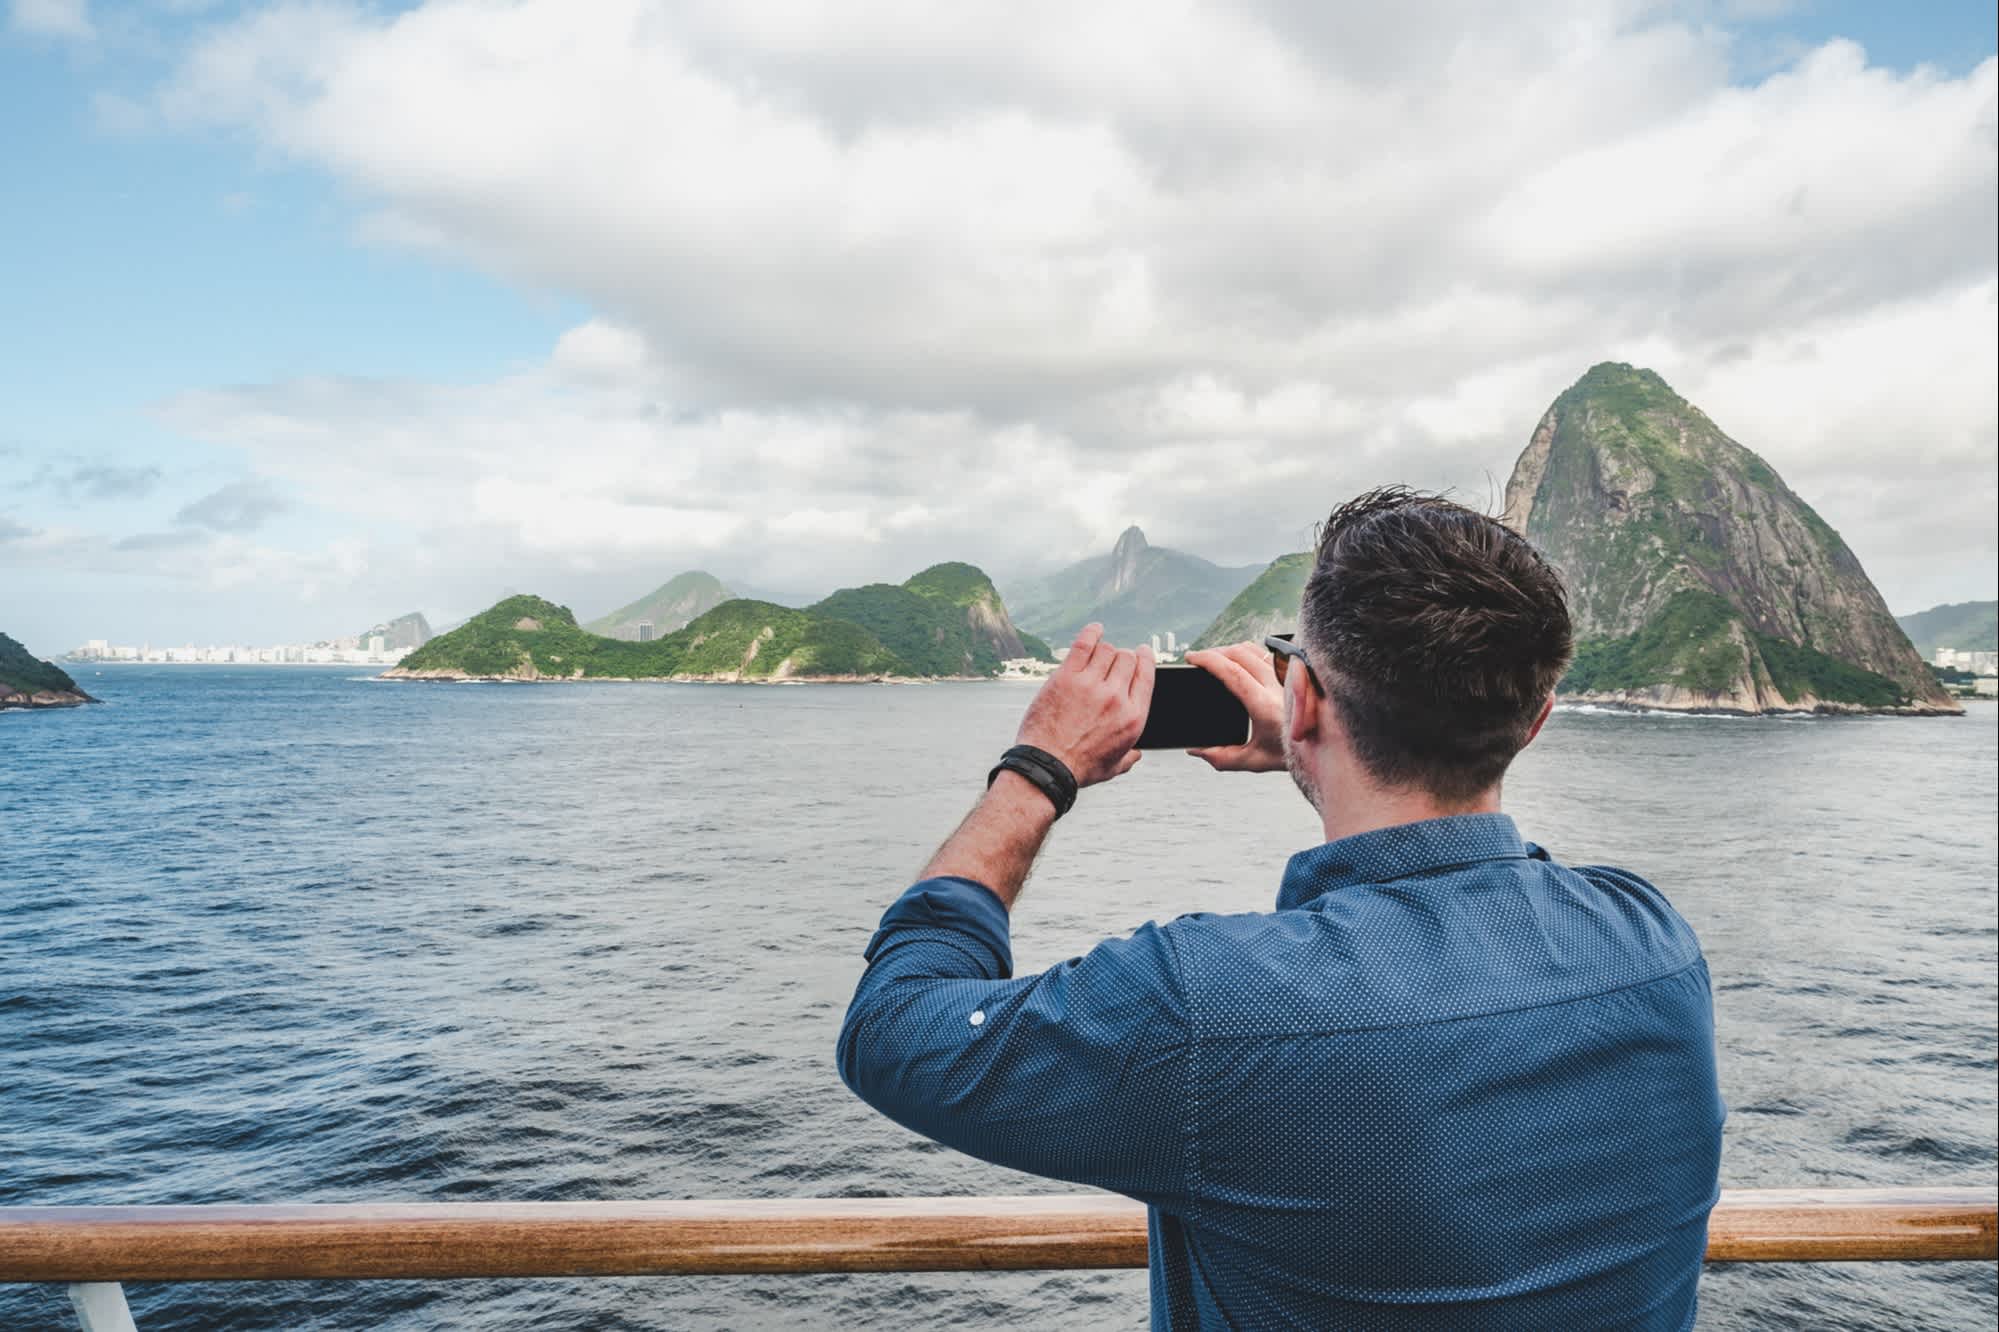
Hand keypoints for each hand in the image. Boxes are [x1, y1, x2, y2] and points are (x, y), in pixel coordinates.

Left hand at [1013, 624, 1154, 786]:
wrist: (1047, 766)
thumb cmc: (1079, 769)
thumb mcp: (1113, 768)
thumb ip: (1129, 757)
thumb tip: (1137, 754)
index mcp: (1133, 717)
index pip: (1146, 676)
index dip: (1145, 659)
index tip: (1142, 652)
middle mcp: (1116, 697)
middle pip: (1127, 659)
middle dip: (1123, 656)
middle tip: (1115, 657)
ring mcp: (1091, 685)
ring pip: (1107, 650)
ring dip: (1105, 649)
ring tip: (1099, 652)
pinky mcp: (1066, 677)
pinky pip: (1083, 644)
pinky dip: (1091, 633)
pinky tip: (1095, 629)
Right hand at [1183, 641, 1285, 772]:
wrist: (1326, 747)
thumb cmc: (1292, 753)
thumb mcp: (1254, 761)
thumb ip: (1221, 758)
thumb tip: (1195, 750)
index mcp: (1265, 706)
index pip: (1232, 672)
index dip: (1208, 660)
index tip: (1192, 657)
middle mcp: (1277, 686)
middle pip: (1239, 654)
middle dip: (1214, 652)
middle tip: (1197, 657)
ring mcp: (1287, 677)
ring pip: (1253, 649)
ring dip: (1230, 649)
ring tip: (1215, 658)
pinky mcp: (1293, 673)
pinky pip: (1266, 653)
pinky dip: (1247, 651)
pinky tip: (1239, 660)